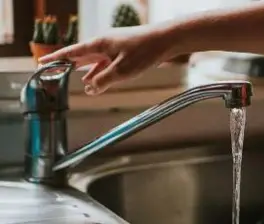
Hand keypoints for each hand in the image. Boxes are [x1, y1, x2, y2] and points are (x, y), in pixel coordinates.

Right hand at [39, 25, 176, 94]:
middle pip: (81, 56)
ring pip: (95, 62)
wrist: (166, 40)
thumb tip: (90, 88)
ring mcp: (115, 48)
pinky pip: (107, 64)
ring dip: (87, 73)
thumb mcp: (122, 70)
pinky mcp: (125, 53)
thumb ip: (104, 80)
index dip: (56, 59)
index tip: (42, 63)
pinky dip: (100, 73)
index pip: (72, 52)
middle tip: (53, 73)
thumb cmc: (145, 51)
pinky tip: (98, 81)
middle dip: (68, 66)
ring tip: (78, 84)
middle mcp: (104, 44)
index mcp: (99, 44)